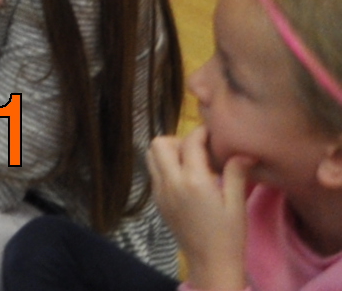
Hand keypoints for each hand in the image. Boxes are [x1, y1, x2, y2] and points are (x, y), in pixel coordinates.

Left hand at [145, 129, 252, 290]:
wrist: (210, 263)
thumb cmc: (229, 236)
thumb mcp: (236, 204)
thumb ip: (236, 174)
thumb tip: (244, 152)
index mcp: (193, 181)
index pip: (189, 142)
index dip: (201, 132)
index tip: (213, 133)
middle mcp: (171, 183)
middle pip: (159, 143)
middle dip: (178, 140)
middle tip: (199, 152)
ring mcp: (160, 192)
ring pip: (151, 157)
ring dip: (168, 153)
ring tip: (192, 165)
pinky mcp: (157, 201)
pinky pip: (154, 173)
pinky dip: (165, 167)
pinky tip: (186, 180)